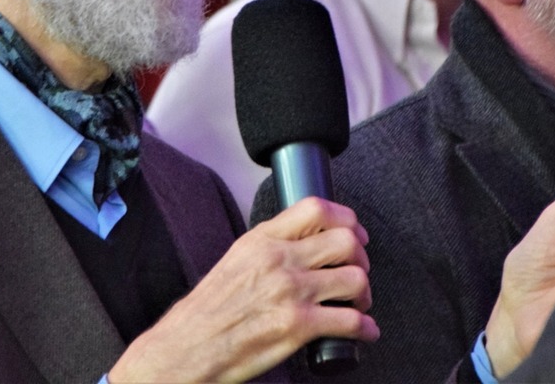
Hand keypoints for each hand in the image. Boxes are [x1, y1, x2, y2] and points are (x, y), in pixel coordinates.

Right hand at [109, 197, 378, 382]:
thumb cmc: (208, 310)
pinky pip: (351, 321)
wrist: (189, 346)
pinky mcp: (298, 326)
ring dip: (364, 294)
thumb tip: (301, 242)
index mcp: (262, 239)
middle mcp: (279, 259)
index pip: (315, 208)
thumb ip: (269, 246)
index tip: (354, 233)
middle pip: (345, 241)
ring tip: (357, 304)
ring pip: (355, 279)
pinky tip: (363, 332)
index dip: (346, 219)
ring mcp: (291, 292)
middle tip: (358, 271)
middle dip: (361, 258)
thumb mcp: (236, 259)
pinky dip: (365, 328)